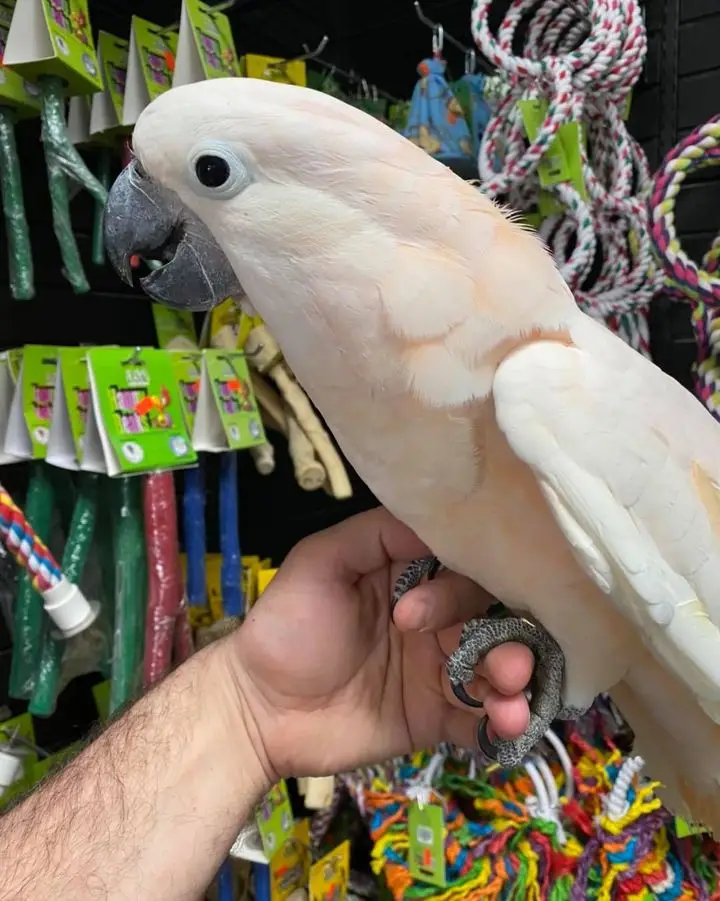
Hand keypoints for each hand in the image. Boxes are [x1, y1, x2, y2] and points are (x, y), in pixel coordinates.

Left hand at [231, 507, 533, 779]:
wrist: (258, 711)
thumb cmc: (286, 628)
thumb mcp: (320, 562)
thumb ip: (376, 534)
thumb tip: (439, 520)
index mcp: (411, 578)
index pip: (462, 570)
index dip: (455, 589)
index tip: (413, 616)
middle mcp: (434, 621)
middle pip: (492, 619)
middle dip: (507, 639)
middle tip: (505, 665)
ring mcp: (437, 670)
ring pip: (495, 668)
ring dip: (515, 680)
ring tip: (510, 696)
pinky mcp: (436, 718)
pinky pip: (479, 720)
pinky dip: (502, 723)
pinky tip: (509, 726)